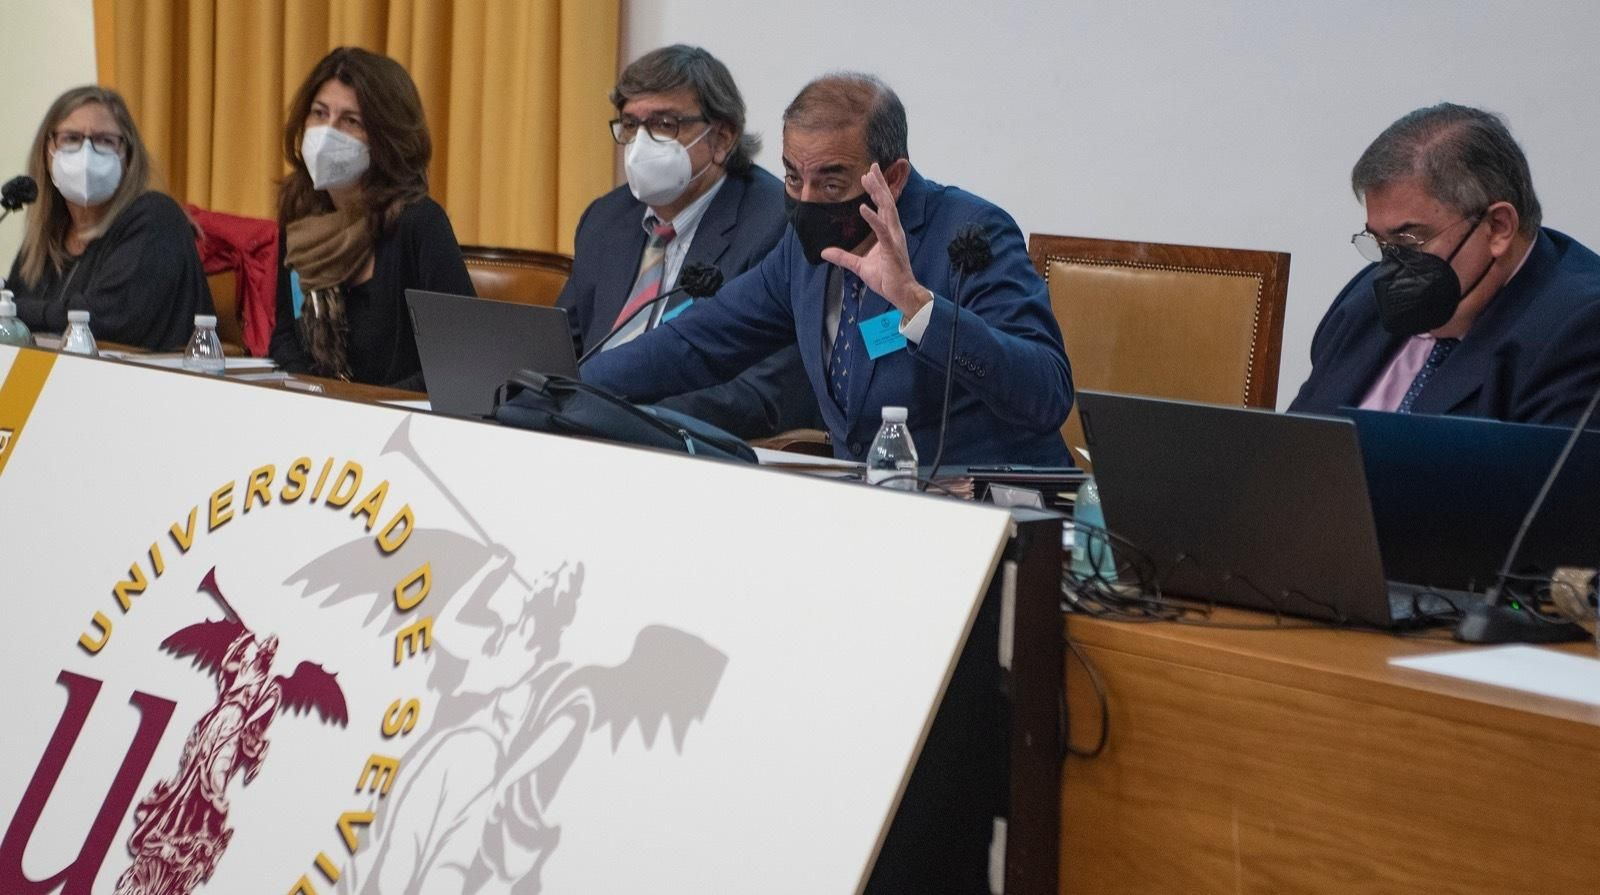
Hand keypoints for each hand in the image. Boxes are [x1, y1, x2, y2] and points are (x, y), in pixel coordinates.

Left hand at [821, 163, 931, 316]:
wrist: (900, 293)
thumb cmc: (886, 278)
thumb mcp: (859, 266)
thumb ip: (843, 257)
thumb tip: (824, 252)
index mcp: (888, 232)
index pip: (883, 206)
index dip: (877, 190)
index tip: (869, 174)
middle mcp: (893, 231)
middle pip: (887, 202)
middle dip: (879, 184)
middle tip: (872, 166)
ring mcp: (894, 238)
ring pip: (887, 210)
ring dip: (878, 193)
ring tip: (869, 179)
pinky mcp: (891, 248)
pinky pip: (881, 230)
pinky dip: (872, 218)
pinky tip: (863, 207)